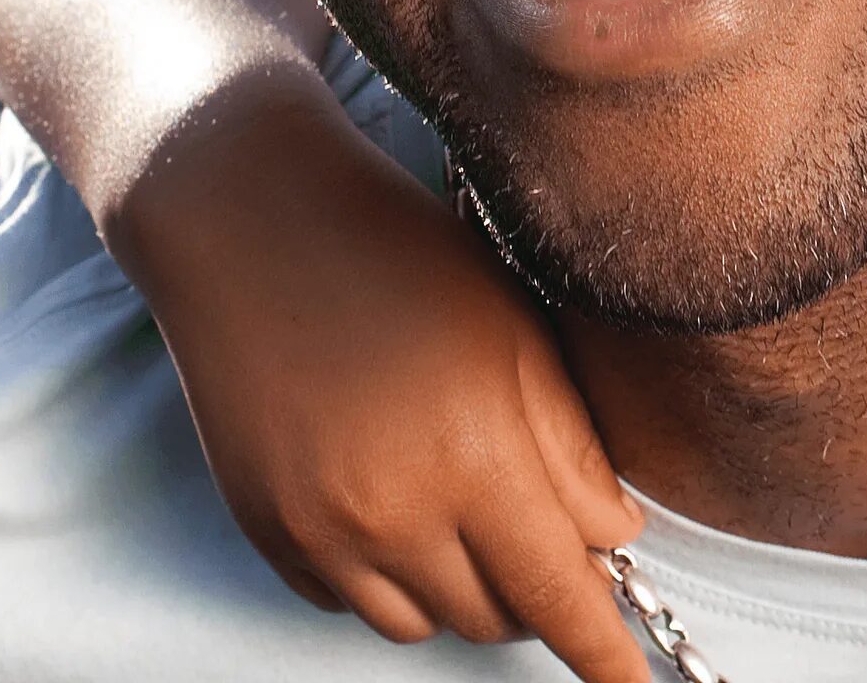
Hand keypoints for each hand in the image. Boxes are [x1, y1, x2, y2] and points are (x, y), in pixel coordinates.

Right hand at [115, 74, 649, 681]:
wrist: (251, 226)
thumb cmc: (403, 258)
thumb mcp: (517, 335)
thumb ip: (572, 450)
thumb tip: (615, 540)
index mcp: (474, 457)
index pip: (560, 596)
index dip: (605, 653)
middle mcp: (391, 513)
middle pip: (494, 616)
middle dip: (537, 592)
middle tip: (551, 528)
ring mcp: (318, 531)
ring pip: (420, 621)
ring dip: (464, 588)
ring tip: (471, 505)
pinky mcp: (265, 531)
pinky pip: (347, 599)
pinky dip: (388, 574)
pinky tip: (395, 495)